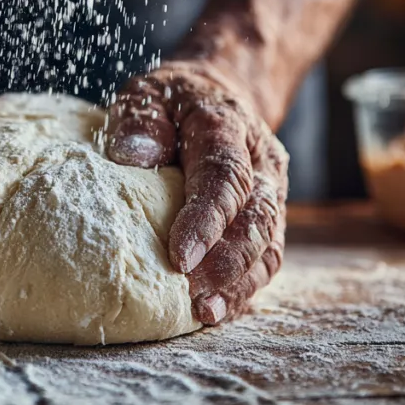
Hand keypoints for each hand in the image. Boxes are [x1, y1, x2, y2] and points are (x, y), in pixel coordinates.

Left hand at [106, 61, 287, 324]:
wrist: (219, 91)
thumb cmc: (174, 99)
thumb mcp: (148, 93)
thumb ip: (140, 121)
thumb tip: (133, 157)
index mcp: (228, 128)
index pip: (225, 177)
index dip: (206, 220)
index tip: (179, 257)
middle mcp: (261, 163)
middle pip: (257, 219)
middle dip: (228, 264)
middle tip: (193, 297)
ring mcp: (271, 192)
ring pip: (269, 245)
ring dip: (240, 284)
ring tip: (206, 313)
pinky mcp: (268, 216)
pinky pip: (266, 257)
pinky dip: (245, 287)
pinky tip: (217, 309)